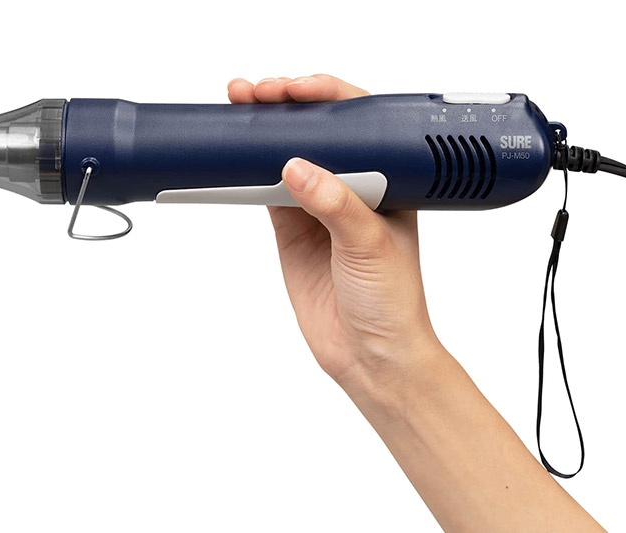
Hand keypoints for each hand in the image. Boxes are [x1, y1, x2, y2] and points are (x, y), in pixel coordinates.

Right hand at [227, 75, 441, 392]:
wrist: (370, 356)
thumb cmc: (393, 302)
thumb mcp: (371, 246)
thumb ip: (335, 204)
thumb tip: (297, 166)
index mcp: (387, 181)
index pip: (357, 123)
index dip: (326, 97)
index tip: (296, 89)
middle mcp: (352, 189)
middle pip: (316, 132)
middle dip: (286, 106)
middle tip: (257, 93)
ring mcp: (317, 209)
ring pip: (285, 156)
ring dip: (262, 133)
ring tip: (238, 107)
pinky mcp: (290, 231)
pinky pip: (263, 191)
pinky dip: (245, 172)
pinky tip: (232, 153)